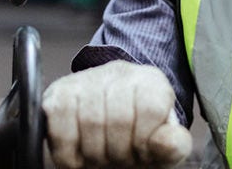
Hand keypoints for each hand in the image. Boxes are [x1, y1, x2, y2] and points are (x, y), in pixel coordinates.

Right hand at [43, 60, 191, 168]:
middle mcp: (118, 72)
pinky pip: (61, 128)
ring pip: (90, 122)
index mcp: (151, 81)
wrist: (108, 134)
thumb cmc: (138, 140)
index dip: (144, 141)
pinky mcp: (58, 93)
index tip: (141, 151)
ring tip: (101, 156)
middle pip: (118, 118)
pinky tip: (78, 156)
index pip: (150, 108)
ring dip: (94, 155)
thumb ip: (174, 145)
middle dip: (118, 152)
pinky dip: (68, 154)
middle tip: (119, 159)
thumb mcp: (163, 145)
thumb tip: (169, 142)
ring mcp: (85, 79)